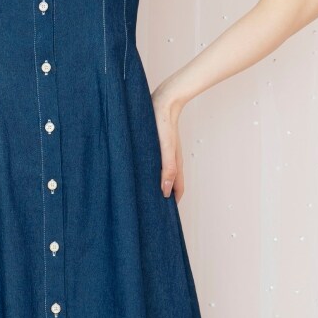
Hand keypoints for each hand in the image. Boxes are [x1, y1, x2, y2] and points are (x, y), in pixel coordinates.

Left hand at [151, 82, 185, 201]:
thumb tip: (166, 192)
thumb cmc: (163, 123)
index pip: (177, 191)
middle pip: (170, 185)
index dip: (173, 204)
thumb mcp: (166, 148)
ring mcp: (164, 154)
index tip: (164, 218)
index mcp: (175, 164)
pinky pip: (155, 164)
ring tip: (144, 196)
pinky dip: (151, 173)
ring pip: (162, 175)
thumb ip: (167, 169)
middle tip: (152, 211)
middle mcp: (171, 161)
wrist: (163, 100)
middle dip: (164, 198)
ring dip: (157, 186)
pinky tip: (140, 173)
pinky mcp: (156, 146)